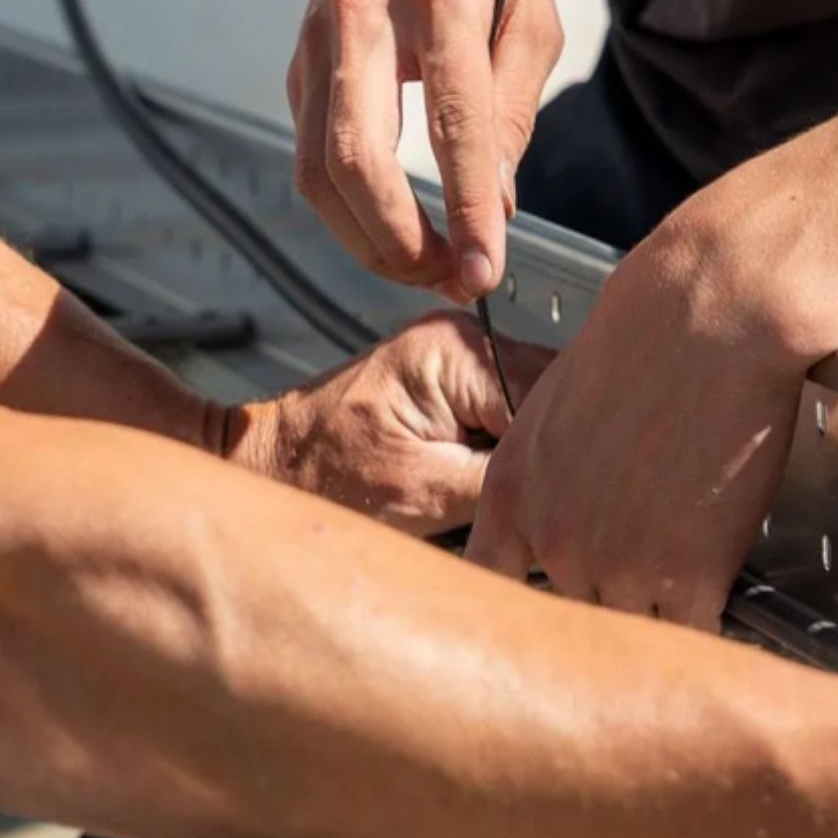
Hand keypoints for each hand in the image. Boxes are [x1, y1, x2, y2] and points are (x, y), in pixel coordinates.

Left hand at [228, 311, 552, 534]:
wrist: (270, 469)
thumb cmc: (324, 479)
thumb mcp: (430, 493)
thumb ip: (507, 477)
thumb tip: (567, 483)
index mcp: (456, 351)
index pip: (551, 393)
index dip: (564, 448)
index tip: (566, 493)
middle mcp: (460, 337)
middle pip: (548, 392)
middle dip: (551, 447)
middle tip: (543, 500)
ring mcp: (456, 353)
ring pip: (533, 401)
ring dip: (530, 448)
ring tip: (513, 490)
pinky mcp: (449, 376)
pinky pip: (506, 406)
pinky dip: (507, 444)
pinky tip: (493, 475)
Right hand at [291, 0, 563, 297]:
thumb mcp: (532, 12)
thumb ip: (513, 110)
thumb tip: (498, 207)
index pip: (452, 121)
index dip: (467, 206)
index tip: (485, 268)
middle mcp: (361, 14)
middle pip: (357, 158)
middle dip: (399, 241)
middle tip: (447, 280)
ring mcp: (315, 41)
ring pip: (320, 171)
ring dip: (369, 240)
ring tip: (426, 268)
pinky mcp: (295, 66)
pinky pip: (312, 159)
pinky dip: (350, 212)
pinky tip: (395, 230)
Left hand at [467, 217, 818, 626]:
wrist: (713, 316)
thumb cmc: (648, 333)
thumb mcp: (563, 398)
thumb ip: (555, 466)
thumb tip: (577, 495)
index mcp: (511, 491)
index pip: (491, 580)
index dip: (525, 594)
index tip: (546, 598)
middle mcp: (553, 539)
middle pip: (575, 606)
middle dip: (611, 589)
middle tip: (649, 554)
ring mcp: (618, 566)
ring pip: (634, 626)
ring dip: (661, 605)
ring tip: (689, 557)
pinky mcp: (687, 576)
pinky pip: (692, 629)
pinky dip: (709, 613)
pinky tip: (718, 577)